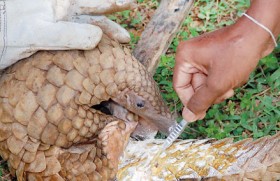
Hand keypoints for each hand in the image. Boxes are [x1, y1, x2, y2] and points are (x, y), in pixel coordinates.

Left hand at [0, 0, 135, 68]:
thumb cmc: (8, 31)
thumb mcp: (38, 33)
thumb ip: (68, 34)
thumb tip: (98, 36)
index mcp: (62, 5)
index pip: (94, 2)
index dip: (113, 3)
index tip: (131, 3)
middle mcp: (63, 14)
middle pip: (94, 16)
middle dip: (112, 25)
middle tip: (127, 37)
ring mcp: (59, 26)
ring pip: (87, 30)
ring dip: (104, 39)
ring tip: (119, 46)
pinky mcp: (53, 39)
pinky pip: (77, 42)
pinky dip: (90, 48)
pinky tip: (98, 53)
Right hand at [173, 9, 278, 121]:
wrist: (260, 34)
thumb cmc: (237, 53)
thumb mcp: (217, 83)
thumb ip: (200, 102)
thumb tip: (187, 117)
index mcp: (185, 57)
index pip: (180, 86)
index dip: (190, 102)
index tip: (200, 115)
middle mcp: (191, 55)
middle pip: (194, 85)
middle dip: (211, 93)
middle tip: (224, 93)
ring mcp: (203, 55)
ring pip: (206, 83)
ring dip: (219, 88)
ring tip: (232, 83)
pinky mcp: (214, 57)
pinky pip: (214, 76)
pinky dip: (224, 81)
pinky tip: (235, 76)